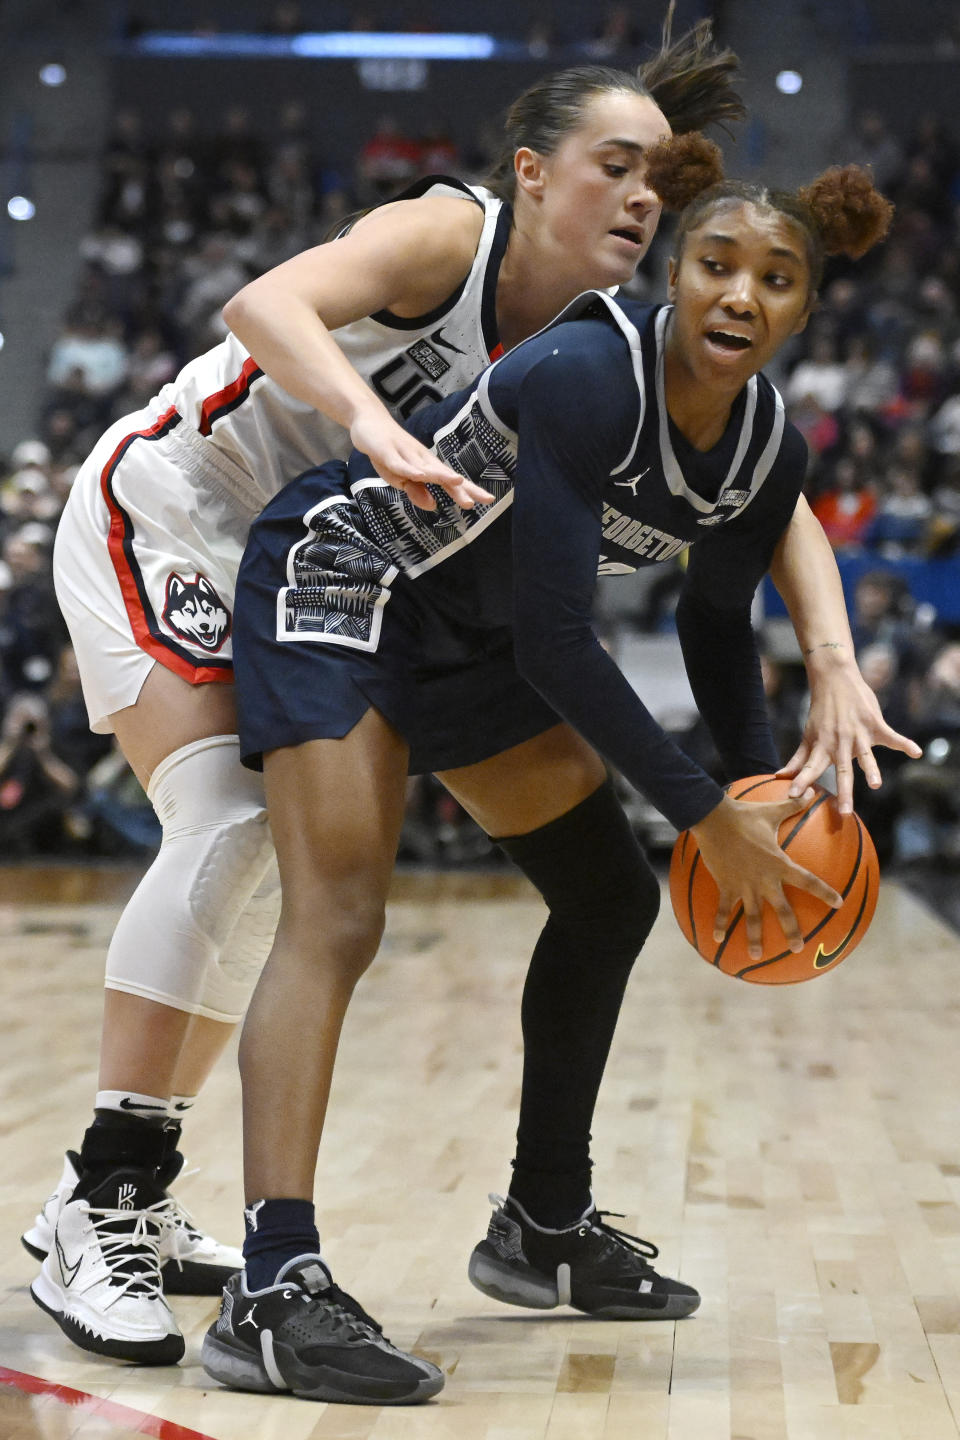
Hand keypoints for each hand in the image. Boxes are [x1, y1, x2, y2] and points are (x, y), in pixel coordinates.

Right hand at [349, 408, 493, 511]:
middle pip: (445, 474)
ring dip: (442, 476)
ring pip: (426, 468)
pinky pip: (400, 463)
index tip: (488, 500)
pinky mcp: (388, 451)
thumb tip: (433, 505)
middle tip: (479, 500)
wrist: (368, 421)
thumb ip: (416, 491)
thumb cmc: (388, 451)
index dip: (468, 490)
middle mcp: (421, 459)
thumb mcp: (400, 478)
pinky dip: (410, 470)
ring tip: (457, 483)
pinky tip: (420, 476)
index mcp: (427, 467)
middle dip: (461, 487)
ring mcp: (406, 454)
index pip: (451, 481)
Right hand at [691, 793, 841, 961]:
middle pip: (782, 910)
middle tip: (799, 948)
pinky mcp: (726, 885)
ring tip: (757, 955)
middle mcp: (765, 880)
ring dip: (755, 937)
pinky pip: (723, 909)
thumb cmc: (745, 815)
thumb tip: (813, 793)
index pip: (809, 881)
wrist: (714, 820)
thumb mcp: (772, 811)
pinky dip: (719, 924)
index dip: (825, 893)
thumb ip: (793, 806)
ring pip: (752, 917)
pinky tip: (717, 939)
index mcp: (780, 864)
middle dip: (791, 931)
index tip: (838, 904)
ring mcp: (745, 885)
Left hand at [778, 652, 921, 813]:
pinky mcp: (874, 723)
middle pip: (842, 770)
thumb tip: (780, 776)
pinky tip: (916, 752)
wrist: (835, 679)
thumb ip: (798, 759)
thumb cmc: (821, 712)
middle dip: (843, 791)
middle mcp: (840, 742)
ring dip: (871, 769)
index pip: (810, 768)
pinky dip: (904, 744)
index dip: (802, 781)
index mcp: (822, 746)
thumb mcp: (808, 735)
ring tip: (876, 785)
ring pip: (865, 755)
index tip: (793, 797)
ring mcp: (858, 733)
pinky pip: (891, 736)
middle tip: (845, 811)